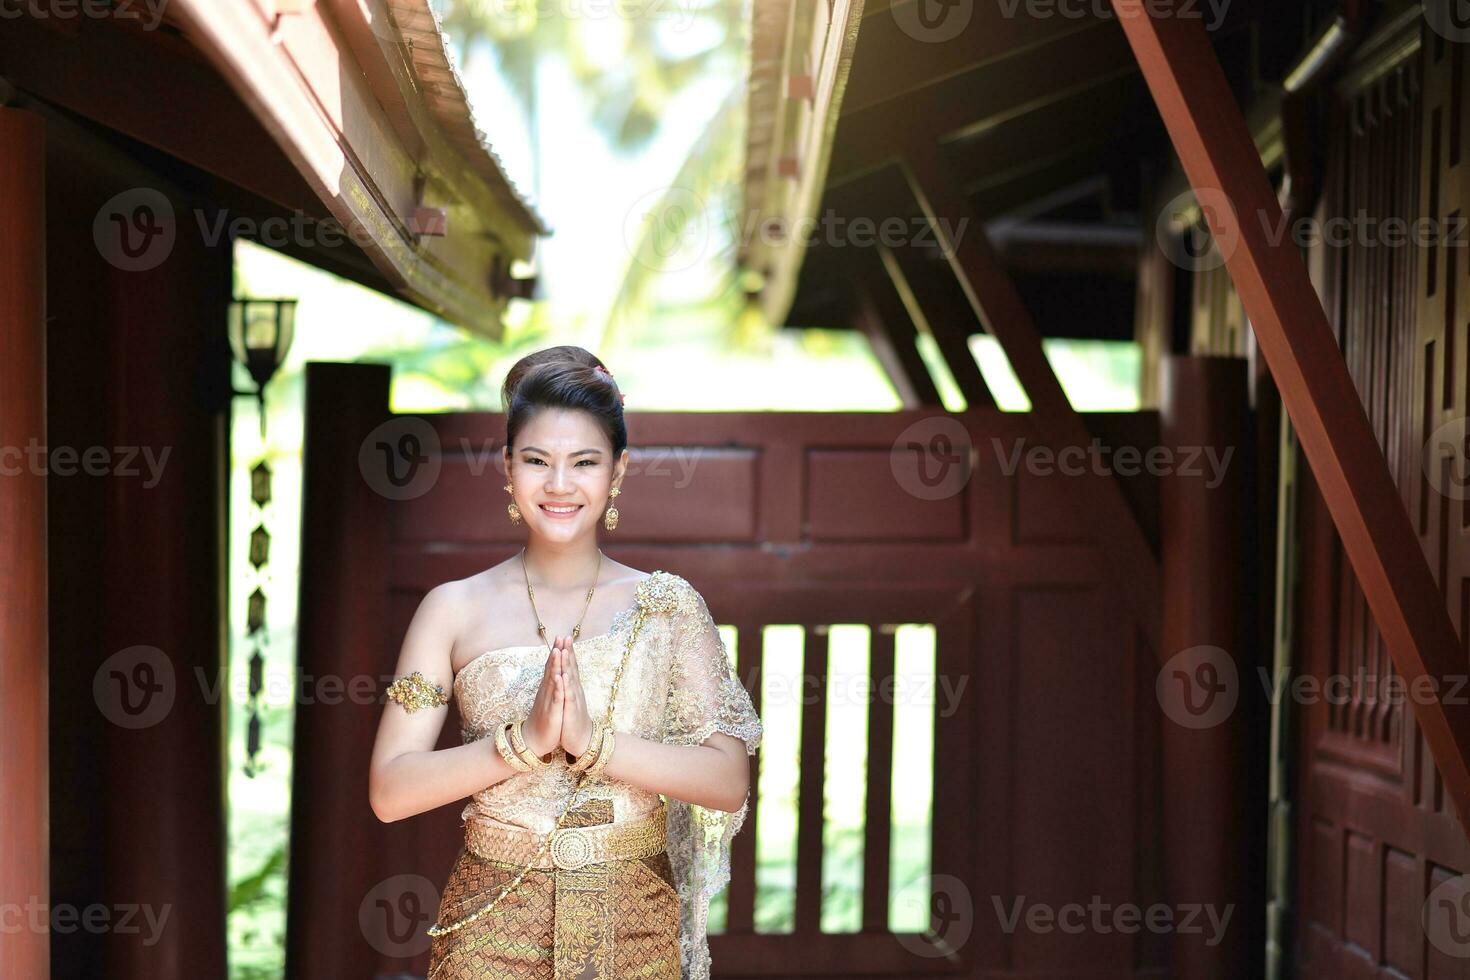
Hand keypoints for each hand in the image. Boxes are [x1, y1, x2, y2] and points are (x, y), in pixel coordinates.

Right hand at [519, 640, 565, 759]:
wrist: (533, 741)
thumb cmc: (542, 720)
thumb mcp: (548, 700)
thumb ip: (550, 686)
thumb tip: (553, 673)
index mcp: (548, 688)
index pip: (552, 666)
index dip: (557, 651)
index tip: (562, 637)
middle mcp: (546, 691)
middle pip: (551, 668)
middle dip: (557, 652)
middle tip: (561, 636)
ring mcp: (548, 700)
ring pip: (552, 680)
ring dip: (555, 665)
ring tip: (558, 650)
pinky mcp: (551, 712)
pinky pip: (555, 698)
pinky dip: (557, 688)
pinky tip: (559, 678)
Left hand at [556, 635, 595, 758]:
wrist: (582, 739)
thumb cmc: (574, 718)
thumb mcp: (571, 699)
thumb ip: (570, 685)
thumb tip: (567, 672)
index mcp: (573, 687)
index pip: (571, 666)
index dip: (568, 651)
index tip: (564, 636)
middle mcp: (575, 690)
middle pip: (572, 668)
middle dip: (569, 652)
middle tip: (566, 636)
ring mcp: (574, 700)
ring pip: (571, 679)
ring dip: (568, 664)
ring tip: (565, 650)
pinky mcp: (571, 711)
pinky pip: (568, 697)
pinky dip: (565, 686)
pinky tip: (563, 677)